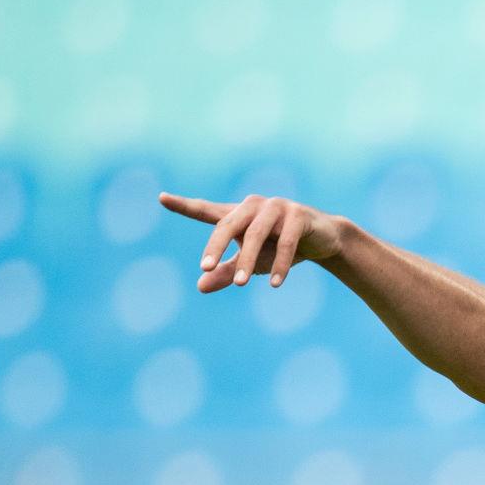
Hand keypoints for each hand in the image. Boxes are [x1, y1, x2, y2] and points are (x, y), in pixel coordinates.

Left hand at [158, 192, 343, 292]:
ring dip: (247, 260)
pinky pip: (287, 241)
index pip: (207, 210)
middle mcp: (254, 206)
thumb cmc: (278, 249)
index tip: (162, 198)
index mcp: (238, 215)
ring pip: (257, 234)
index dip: (184, 205)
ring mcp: (278, 208)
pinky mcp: (300, 216)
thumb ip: (226, 271)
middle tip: (205, 268)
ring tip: (239, 284)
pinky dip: (280, 263)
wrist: (323, 240)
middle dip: (216, 246)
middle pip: (228, 223)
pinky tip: (275, 283)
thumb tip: (200, 286)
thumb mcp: (250, 262)